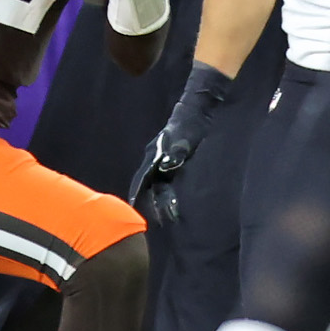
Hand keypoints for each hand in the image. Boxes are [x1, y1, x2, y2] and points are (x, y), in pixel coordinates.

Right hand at [129, 62, 232, 223]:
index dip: (138, 192)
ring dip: (158, 199)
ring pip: (157, 183)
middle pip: (148, 184)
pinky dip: (166, 192)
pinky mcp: (171, 160)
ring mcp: (162, 160)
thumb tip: (166, 166)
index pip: (143, 178)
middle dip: (148, 201)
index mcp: (155, 154)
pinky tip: (170, 201)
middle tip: (152, 219)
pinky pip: (165, 180)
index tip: (134, 205)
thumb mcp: (185, 139)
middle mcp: (155, 158)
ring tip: (163, 216)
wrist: (195, 112)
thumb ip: (176, 153)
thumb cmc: (190, 125)